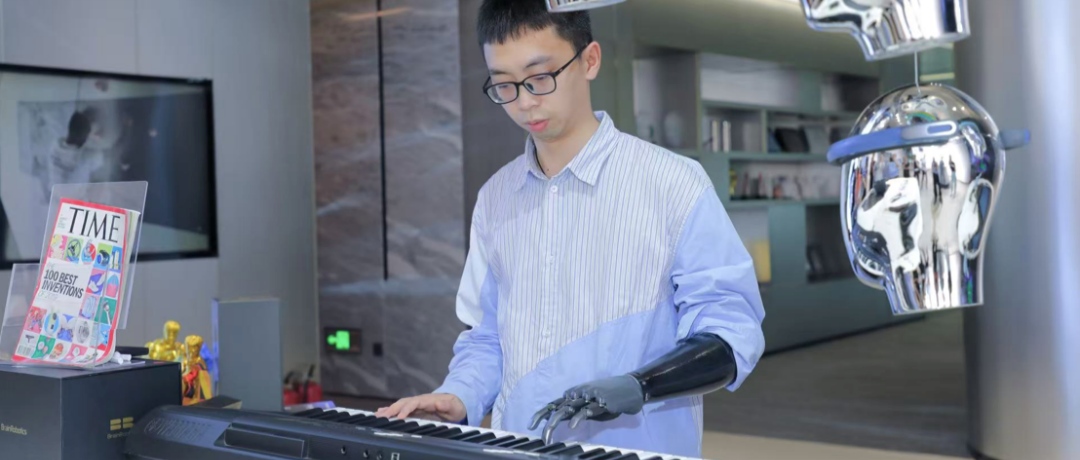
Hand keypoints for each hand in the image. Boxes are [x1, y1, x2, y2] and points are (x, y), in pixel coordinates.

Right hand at [375, 393, 465, 421]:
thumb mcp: (454, 407)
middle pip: (403, 403)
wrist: (456, 404)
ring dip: (389, 409)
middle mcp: (420, 401)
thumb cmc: (455, 406)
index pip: (414, 403)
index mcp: (428, 400)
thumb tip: (439, 402)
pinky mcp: (415, 409)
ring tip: (377, 415)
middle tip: (381, 417)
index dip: (406, 409)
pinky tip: (381, 413)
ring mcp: (416, 404)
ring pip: (400, 405)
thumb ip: (447, 405)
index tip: (399, 417)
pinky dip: (391, 410)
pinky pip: (401, 408)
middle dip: (392, 409)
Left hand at [529, 375, 644, 443]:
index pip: (554, 404)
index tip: (531, 425)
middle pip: (558, 408)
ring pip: (568, 409)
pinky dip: (580, 417)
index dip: (541, 413)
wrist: (630, 388)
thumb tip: (559, 419)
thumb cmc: (608, 398)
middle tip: (542, 437)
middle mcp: (579, 395)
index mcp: (575, 396)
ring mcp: (589, 397)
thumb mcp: (589, 405)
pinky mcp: (601, 402)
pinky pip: (588, 410)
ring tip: (548, 434)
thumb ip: (575, 411)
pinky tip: (574, 425)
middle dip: (547, 422)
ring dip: (556, 422)